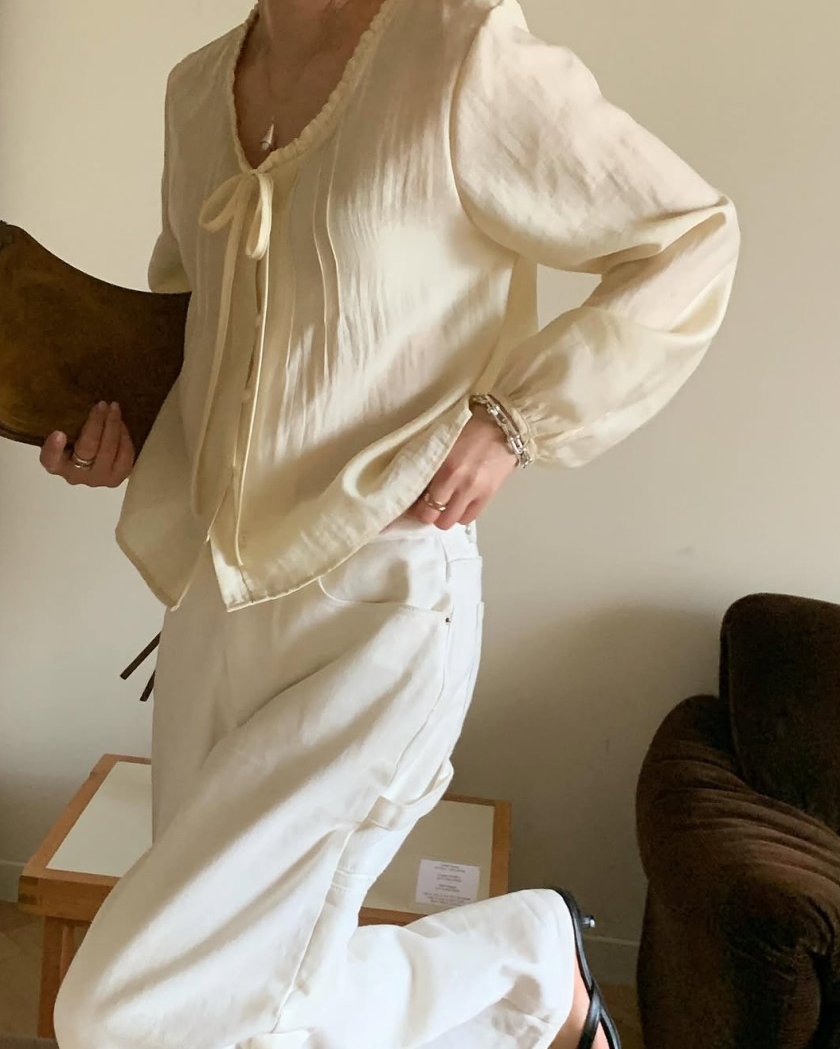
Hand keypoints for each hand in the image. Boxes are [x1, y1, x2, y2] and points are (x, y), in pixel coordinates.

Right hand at [40, 401, 135, 487]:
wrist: (94, 461)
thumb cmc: (75, 443)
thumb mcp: (65, 434)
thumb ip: (64, 424)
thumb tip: (73, 401)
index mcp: (56, 465)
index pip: (50, 460)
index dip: (54, 448)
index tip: (58, 433)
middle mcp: (75, 476)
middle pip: (87, 449)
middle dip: (96, 423)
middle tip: (101, 405)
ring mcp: (97, 479)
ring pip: (108, 451)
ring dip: (113, 426)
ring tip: (114, 409)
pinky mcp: (116, 479)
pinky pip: (125, 457)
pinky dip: (124, 438)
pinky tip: (121, 425)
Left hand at [403, 404, 518, 528]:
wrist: (503, 426)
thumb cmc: (469, 427)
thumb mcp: (441, 442)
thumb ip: (429, 463)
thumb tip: (418, 485)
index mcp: (443, 467)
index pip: (420, 501)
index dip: (414, 506)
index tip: (414, 502)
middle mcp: (457, 483)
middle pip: (432, 517)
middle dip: (428, 514)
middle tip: (427, 505)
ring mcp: (474, 491)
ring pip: (450, 521)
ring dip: (445, 516)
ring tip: (445, 505)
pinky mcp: (489, 495)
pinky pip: (470, 517)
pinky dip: (462, 514)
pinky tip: (460, 504)